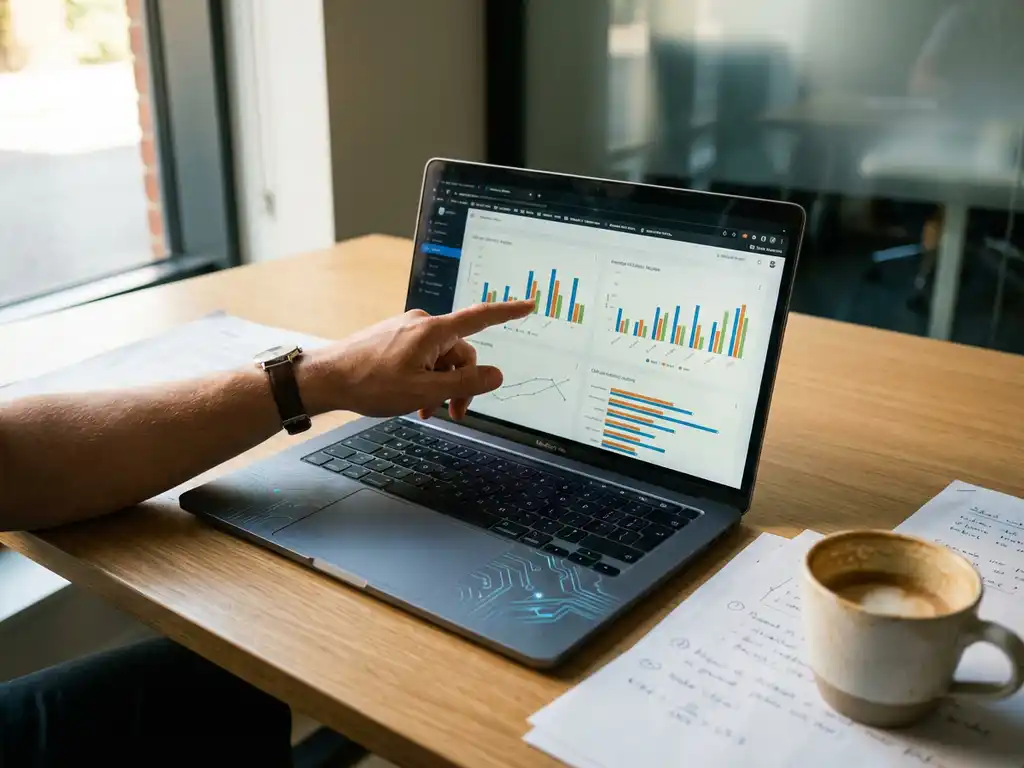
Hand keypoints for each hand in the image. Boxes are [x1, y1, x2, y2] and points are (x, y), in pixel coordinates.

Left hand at [299, 300, 534, 419]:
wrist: (325, 379)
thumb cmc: (370, 383)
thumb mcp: (424, 391)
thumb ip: (464, 385)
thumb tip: (496, 375)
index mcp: (433, 331)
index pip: (480, 318)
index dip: (507, 312)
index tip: (528, 305)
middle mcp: (422, 324)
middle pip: (460, 352)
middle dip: (461, 383)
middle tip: (454, 413)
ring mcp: (407, 331)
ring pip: (440, 359)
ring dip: (440, 385)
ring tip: (426, 411)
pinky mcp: (394, 339)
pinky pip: (422, 358)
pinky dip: (424, 379)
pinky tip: (413, 400)